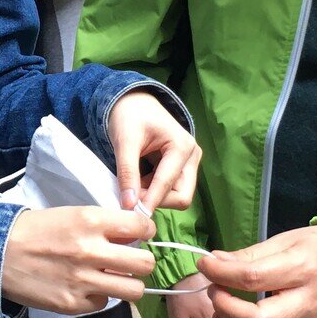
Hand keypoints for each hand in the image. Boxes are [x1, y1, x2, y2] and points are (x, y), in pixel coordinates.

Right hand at [1, 206, 155, 314]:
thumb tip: (132, 234)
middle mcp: (91, 251)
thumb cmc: (34, 230)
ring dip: (127, 284)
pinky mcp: (72, 303)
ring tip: (114, 278)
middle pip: (145, 264)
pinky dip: (98, 296)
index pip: (141, 227)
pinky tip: (84, 287)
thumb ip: (103, 225)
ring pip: (133, 290)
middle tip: (130, 261)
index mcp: (91, 221)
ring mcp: (83, 281)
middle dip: (142, 262)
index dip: (146, 231)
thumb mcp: (71, 214)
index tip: (140, 235)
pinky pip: (104, 303)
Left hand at [108, 91, 199, 212]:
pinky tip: (138, 181)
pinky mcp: (182, 168)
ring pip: (177, 196)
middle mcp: (192, 156)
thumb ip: (127, 173)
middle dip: (157, 200)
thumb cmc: (129, 116)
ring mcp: (189, 163)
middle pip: (181, 196)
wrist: (132, 102)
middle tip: (132, 196)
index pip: (168, 184)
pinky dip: (153, 191)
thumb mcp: (124, 142)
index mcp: (182, 146)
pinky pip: (170, 190)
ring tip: (132, 184)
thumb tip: (129, 205)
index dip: (151, 201)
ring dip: (154, 196)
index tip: (133, 216)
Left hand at [195, 226, 316, 317]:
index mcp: (301, 269)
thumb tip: (213, 263)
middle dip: (227, 310)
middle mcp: (307, 303)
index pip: (253, 278)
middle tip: (216, 294)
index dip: (221, 274)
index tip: (206, 266)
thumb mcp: (283, 240)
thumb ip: (248, 255)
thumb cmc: (315, 248)